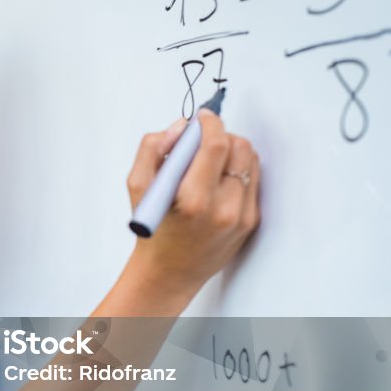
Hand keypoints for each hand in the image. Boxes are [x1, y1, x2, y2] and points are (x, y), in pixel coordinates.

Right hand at [125, 111, 260, 300]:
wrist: (169, 273)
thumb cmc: (153, 230)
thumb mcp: (138, 188)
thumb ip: (152, 149)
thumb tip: (180, 126)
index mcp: (193, 201)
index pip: (216, 145)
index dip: (210, 123)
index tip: (202, 117)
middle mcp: (224, 210)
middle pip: (240, 147)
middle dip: (221, 135)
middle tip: (202, 141)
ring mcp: (242, 217)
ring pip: (251, 160)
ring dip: (232, 152)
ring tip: (210, 163)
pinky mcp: (252, 221)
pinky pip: (252, 180)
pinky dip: (236, 172)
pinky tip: (217, 182)